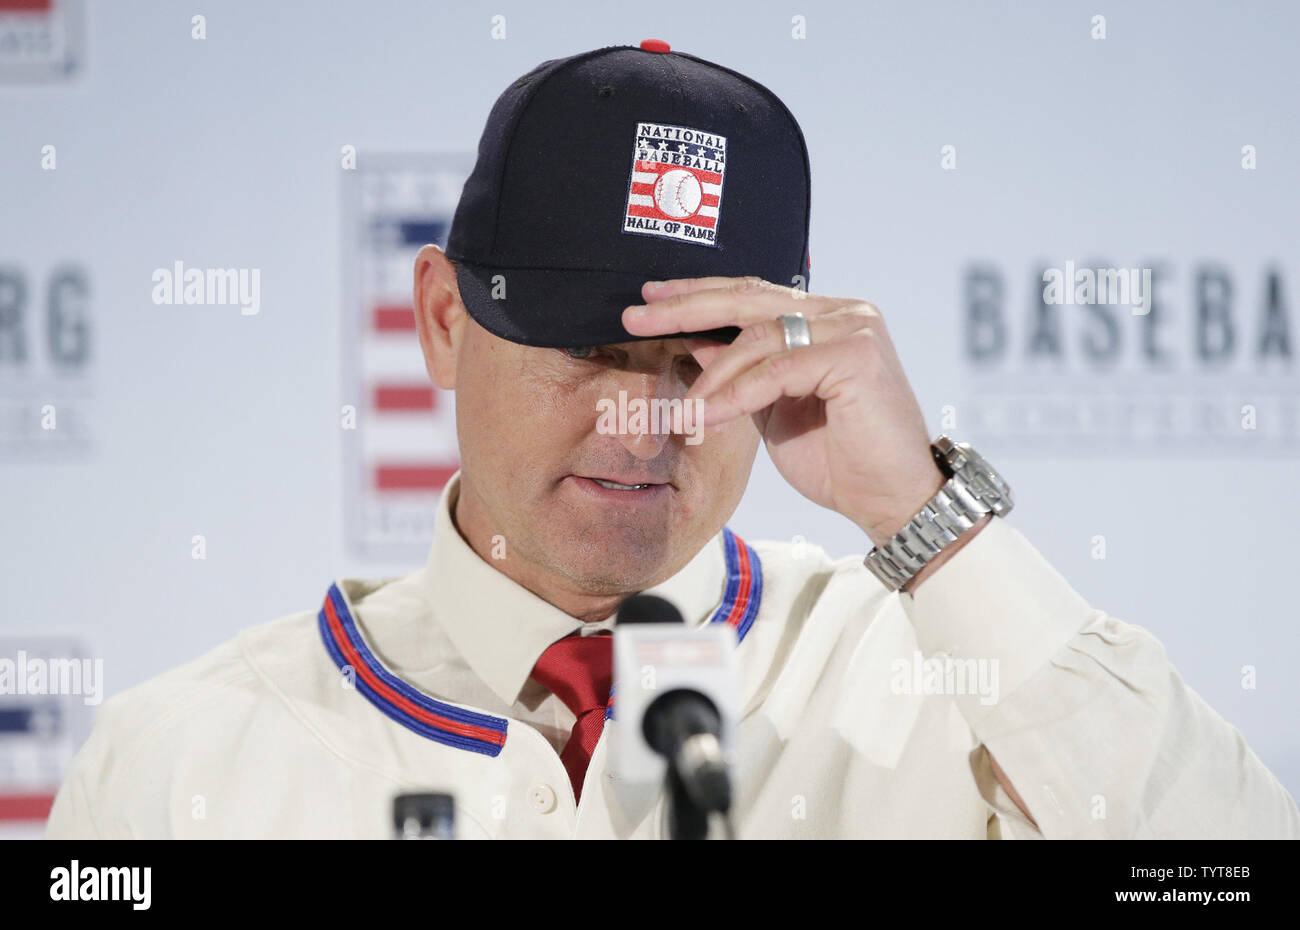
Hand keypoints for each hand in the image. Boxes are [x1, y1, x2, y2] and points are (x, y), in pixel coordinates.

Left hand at [622, 276, 948, 547]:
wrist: (890, 499)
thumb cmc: (839, 459)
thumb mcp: (772, 408)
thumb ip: (742, 373)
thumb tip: (694, 342)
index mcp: (825, 317)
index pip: (751, 293)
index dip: (697, 294)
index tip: (649, 301)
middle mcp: (842, 311)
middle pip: (748, 297)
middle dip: (685, 307)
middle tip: (634, 317)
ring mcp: (854, 327)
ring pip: (758, 338)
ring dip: (711, 378)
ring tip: (681, 412)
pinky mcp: (856, 355)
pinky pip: (776, 370)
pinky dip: (736, 394)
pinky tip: (706, 416)